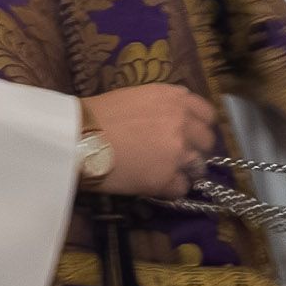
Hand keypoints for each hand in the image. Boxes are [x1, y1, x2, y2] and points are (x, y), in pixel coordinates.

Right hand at [78, 82, 221, 199]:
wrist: (77, 137)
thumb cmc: (97, 115)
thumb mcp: (135, 96)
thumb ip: (161, 104)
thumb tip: (174, 114)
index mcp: (174, 98)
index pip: (207, 114)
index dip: (200, 126)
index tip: (191, 135)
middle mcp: (182, 122)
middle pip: (207, 142)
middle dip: (196, 150)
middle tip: (178, 157)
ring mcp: (177, 152)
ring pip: (199, 167)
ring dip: (185, 171)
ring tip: (165, 174)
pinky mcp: (166, 178)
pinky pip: (180, 189)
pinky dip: (169, 189)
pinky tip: (153, 185)